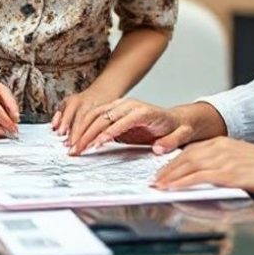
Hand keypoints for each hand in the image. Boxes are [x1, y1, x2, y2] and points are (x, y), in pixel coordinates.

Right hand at [54, 97, 194, 155]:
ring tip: (73, 147)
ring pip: (96, 115)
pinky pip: (95, 117)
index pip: (122, 121)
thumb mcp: (180, 135)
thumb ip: (170, 142)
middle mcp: (129, 105)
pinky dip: (84, 127)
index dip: (108, 132)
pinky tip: (77, 140)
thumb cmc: (175, 128)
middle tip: (77, 149)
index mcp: (143, 111)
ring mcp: (120, 106)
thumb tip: (158, 148)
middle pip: (104, 116)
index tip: (96, 145)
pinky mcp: (114, 112)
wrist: (174, 120)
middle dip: (88, 133)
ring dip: (82, 130)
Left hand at [152, 138, 253, 194]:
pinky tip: (173, 188)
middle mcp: (219, 148)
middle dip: (167, 169)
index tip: (162, 170)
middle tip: (154, 179)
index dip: (173, 161)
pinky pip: (199, 176)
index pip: (190, 150)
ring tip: (158, 185)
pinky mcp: (228, 173)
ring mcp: (222, 160)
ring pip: (188, 165)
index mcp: (221, 142)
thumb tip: (204, 173)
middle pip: (185, 157)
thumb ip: (221, 162)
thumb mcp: (239, 157)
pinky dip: (183, 182)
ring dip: (170, 176)